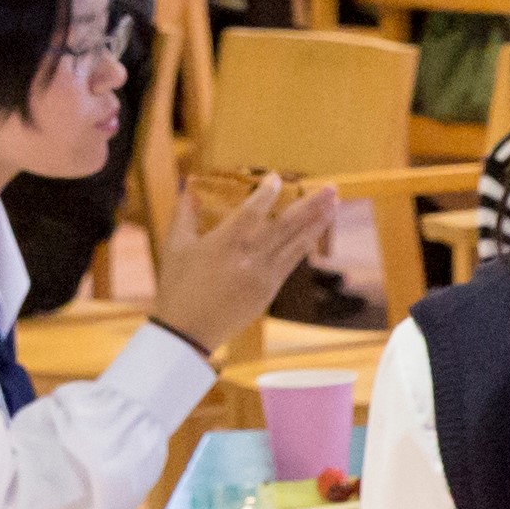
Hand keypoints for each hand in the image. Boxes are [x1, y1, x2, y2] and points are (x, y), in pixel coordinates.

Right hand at [149, 177, 335, 357]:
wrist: (188, 331)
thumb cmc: (176, 287)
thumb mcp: (174, 247)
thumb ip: (185, 215)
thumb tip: (191, 187)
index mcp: (222, 245)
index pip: (250, 213)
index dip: (266, 194)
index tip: (278, 177)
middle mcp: (247, 259)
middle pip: (286, 226)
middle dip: (311, 204)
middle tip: (332, 186)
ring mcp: (263, 275)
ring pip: (296, 243)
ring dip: (318, 222)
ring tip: (335, 204)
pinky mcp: (270, 290)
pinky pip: (293, 261)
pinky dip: (306, 243)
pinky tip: (318, 230)